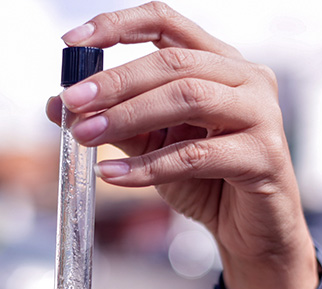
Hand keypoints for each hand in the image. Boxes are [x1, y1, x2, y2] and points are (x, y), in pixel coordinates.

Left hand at [46, 2, 317, 288]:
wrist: (249, 232)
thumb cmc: (206, 181)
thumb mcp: (152, 145)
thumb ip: (114, 121)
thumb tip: (58, 104)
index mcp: (218, 62)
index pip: (165, 22)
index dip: (117, 26)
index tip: (71, 43)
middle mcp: (246, 78)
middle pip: (172, 62)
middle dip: (115, 82)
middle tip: (72, 101)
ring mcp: (261, 114)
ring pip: (188, 98)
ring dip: (128, 116)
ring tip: (86, 134)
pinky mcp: (263, 156)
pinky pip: (195, 156)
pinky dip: (148, 167)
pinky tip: (113, 175)